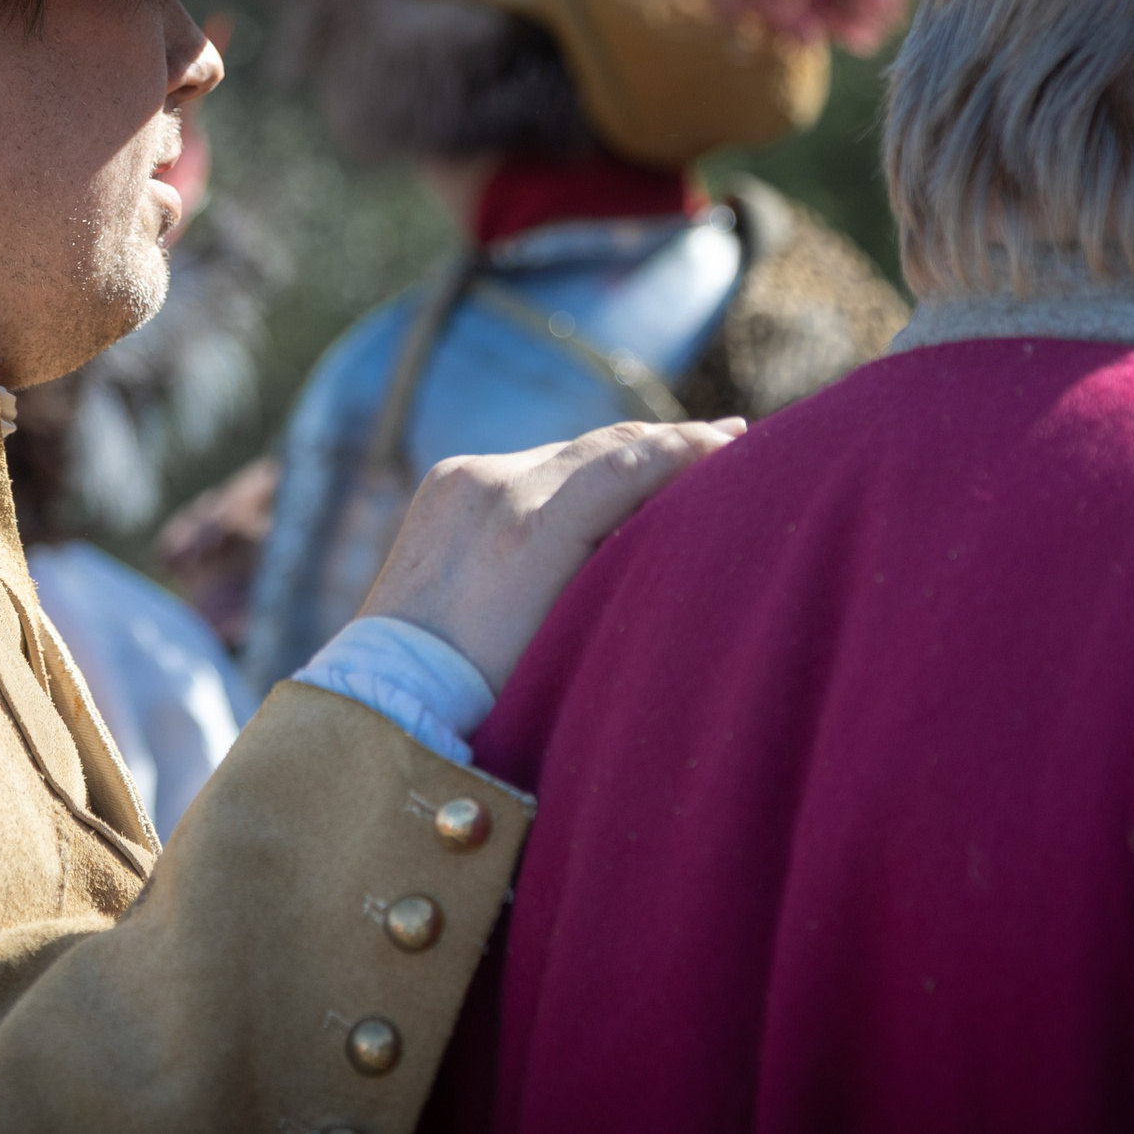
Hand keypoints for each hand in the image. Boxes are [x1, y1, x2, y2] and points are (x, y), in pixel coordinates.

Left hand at [358, 417, 746, 692]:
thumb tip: (684, 525)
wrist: (391, 696)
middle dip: (667, 443)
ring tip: (677, 456)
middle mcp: (491, 490)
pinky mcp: (446, 481)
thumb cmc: (498, 697)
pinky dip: (572, 472)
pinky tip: (606, 480)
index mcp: (527, 533)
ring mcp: (462, 479)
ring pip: (567, 454)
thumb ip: (622, 568)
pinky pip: (529, 467)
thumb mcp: (578, 637)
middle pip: (601, 448)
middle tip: (729, 436)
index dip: (689, 451)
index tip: (742, 445)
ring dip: (620, 458)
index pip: (626, 465)